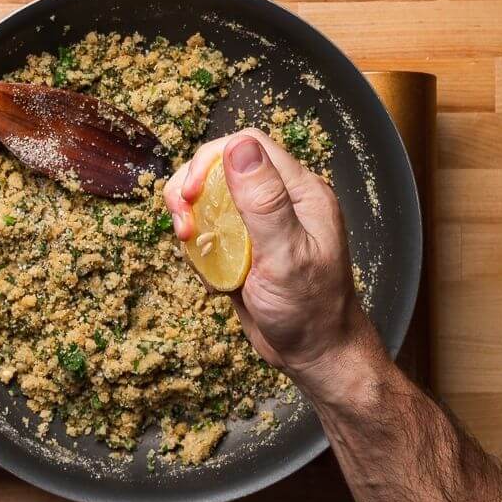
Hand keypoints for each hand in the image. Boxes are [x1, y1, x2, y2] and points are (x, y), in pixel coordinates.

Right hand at [163, 128, 382, 402]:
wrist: (318, 357)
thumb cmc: (312, 311)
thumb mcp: (285, 255)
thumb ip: (264, 201)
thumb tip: (238, 145)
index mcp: (301, 191)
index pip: (249, 145)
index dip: (210, 159)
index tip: (189, 193)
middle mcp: (283, 200)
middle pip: (223, 167)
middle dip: (193, 190)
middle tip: (183, 225)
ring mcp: (264, 224)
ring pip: (213, 199)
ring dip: (193, 220)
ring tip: (192, 247)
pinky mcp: (249, 247)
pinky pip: (213, 231)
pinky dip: (202, 249)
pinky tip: (211, 277)